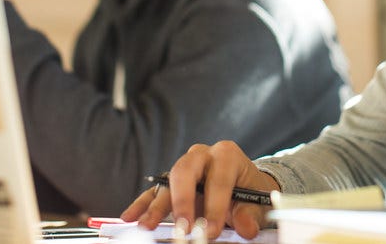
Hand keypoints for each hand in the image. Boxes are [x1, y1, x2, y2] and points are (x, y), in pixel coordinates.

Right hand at [121, 141, 279, 239]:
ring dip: (156, 206)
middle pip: (186, 170)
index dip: (215, 206)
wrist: (243, 186)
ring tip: (146, 225)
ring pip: (167, 182)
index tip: (210, 231)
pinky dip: (143, 205)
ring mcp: (184, 168)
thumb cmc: (249, 192)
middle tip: (182, 227)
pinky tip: (130, 217)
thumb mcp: (256, 201)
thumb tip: (247, 228)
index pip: (218, 179)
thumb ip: (249, 214)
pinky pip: (154, 191)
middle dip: (183, 200)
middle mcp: (202, 155)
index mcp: (226, 155)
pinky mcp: (171, 182)